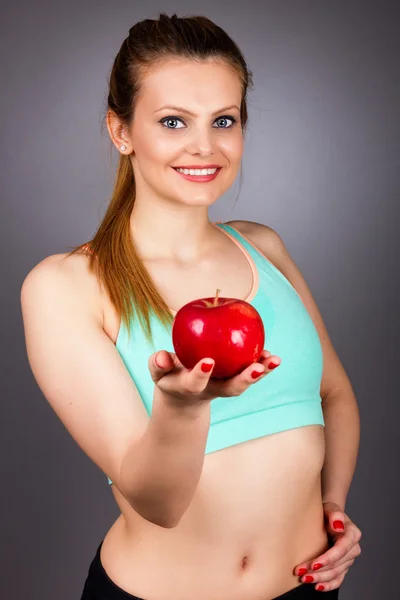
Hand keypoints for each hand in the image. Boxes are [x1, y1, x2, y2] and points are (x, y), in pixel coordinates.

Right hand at [148, 349, 279, 406]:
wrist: (183, 397)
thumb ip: (158, 364)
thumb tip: (161, 357)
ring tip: (274, 360)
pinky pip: (250, 373)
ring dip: (260, 373)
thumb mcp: (159, 372)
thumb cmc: (170, 376)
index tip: (208, 362)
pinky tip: (273, 357)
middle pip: (229, 389)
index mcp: (189, 387)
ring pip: (244, 383)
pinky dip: (263, 366)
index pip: (194, 383)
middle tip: (256, 369)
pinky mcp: (235, 380)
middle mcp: (210, 390)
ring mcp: (224, 387)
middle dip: (243, 379)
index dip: (200, 374)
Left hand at [293, 501, 361, 591]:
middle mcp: (353, 548)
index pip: (341, 550)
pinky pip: (338, 580)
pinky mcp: (343, 566)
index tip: (313, 564)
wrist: (327, 516)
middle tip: (301, 572)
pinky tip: (318, 586)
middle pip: (337, 564)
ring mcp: (348, 559)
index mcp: (352, 534)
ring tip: (304, 578)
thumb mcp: (330, 508)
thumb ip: (335, 514)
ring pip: (336, 574)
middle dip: (319, 570)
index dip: (328, 559)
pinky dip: (328, 584)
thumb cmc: (327, 511)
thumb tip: (338, 526)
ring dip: (320, 578)